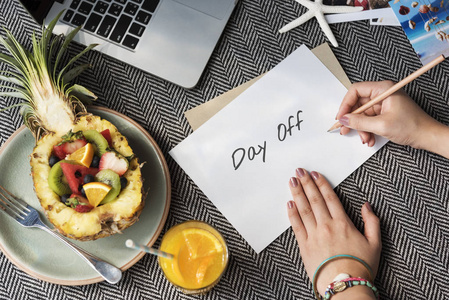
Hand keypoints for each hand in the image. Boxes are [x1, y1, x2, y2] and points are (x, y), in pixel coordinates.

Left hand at [287, 168, 380, 297]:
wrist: (345, 285)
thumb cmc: (361, 267)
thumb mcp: (375, 243)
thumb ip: (372, 222)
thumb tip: (366, 205)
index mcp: (343, 223)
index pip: (330, 198)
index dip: (321, 184)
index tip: (315, 174)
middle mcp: (326, 226)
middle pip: (314, 200)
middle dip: (306, 183)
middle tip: (299, 171)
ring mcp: (313, 235)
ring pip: (303, 209)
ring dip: (297, 193)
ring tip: (292, 181)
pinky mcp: (304, 245)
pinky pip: (296, 225)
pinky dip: (292, 213)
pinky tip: (289, 203)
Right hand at [336, 81, 445, 149]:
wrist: (427, 136)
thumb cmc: (413, 126)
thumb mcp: (381, 125)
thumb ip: (359, 122)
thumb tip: (344, 119)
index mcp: (383, 89)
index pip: (356, 90)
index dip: (346, 104)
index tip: (341, 117)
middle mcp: (382, 94)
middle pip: (358, 104)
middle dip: (353, 120)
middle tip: (345, 129)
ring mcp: (383, 103)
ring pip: (362, 114)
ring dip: (361, 128)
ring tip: (365, 138)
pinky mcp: (384, 112)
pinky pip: (369, 120)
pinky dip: (367, 130)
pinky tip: (370, 138)